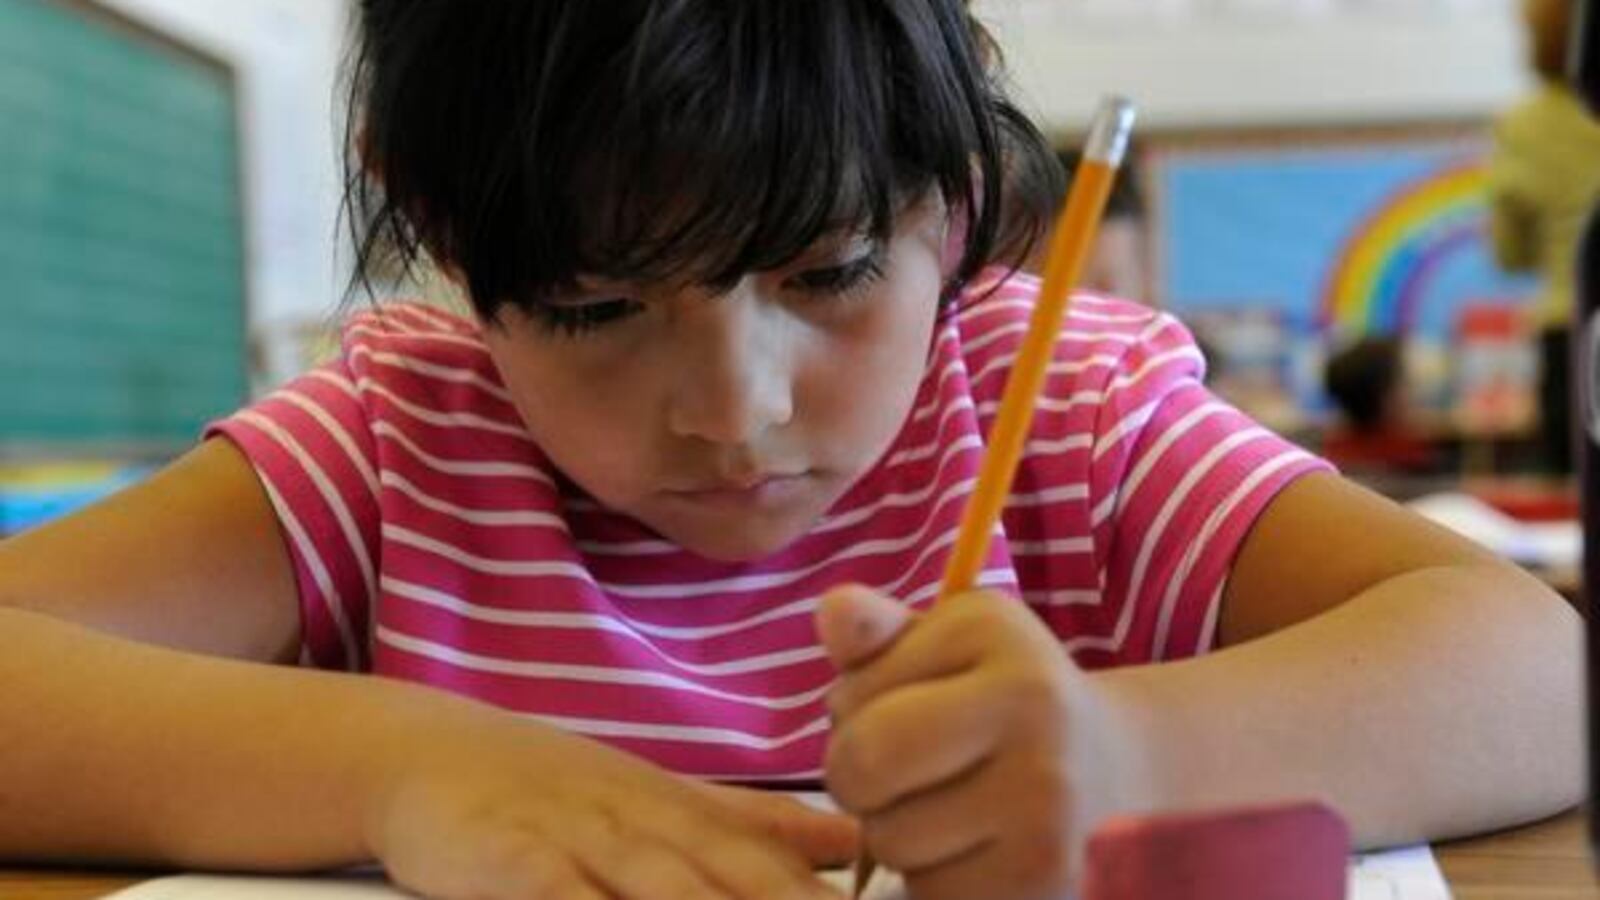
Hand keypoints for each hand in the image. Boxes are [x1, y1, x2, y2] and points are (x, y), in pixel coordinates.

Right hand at [366, 711, 856, 898]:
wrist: (436, 752)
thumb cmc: (564, 791)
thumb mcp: (670, 799)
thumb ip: (759, 826)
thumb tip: (853, 841)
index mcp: (695, 821)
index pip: (782, 875)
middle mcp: (653, 832)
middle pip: (740, 890)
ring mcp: (584, 843)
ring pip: (666, 894)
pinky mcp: (514, 861)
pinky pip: (561, 896)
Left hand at [818, 585, 1145, 899]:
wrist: (1112, 766)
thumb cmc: (998, 695)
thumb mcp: (944, 644)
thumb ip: (878, 632)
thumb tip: (832, 610)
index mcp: (993, 632)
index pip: (850, 703)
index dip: (851, 716)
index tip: (904, 709)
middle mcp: (1036, 709)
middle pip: (862, 773)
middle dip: (857, 780)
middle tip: (901, 772)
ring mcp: (1049, 803)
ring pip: (890, 843)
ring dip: (897, 833)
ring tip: (949, 805)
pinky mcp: (1050, 883)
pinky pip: (932, 894)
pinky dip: (936, 881)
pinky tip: (976, 848)